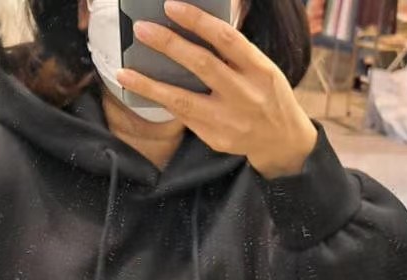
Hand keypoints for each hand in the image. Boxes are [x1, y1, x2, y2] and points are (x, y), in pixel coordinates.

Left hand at [117, 0, 317, 178]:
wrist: (281, 140)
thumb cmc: (267, 95)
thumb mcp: (262, 69)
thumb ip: (234, 54)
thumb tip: (194, 29)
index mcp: (259, 69)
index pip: (226, 39)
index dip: (197, 21)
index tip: (171, 6)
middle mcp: (244, 94)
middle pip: (201, 65)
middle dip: (169, 45)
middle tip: (141, 29)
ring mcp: (228, 119)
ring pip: (183, 100)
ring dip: (150, 85)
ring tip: (125, 72)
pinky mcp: (215, 138)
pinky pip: (183, 117)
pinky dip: (162, 102)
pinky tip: (143, 92)